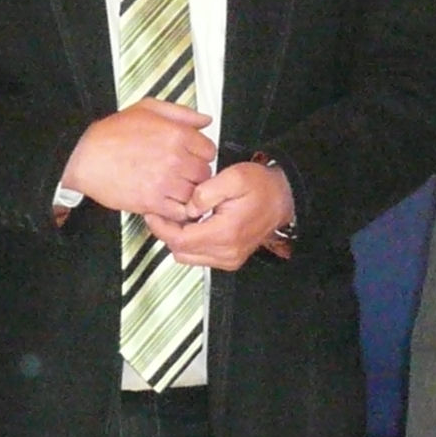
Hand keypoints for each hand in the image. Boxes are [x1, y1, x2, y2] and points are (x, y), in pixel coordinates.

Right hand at [60, 98, 215, 219]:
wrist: (85, 157)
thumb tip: (204, 120)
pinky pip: (179, 211)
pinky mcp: (153, 201)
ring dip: (187, 193)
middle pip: (204, 173)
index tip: (192, 157)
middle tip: (183, 174)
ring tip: (174, 188)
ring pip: (194, 193)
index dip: (201, 154)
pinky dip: (177, 210)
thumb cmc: (110, 134)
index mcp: (176, 134)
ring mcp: (165, 181)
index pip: (209, 150)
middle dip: (195, 174)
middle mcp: (174, 158)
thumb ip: (180, 113)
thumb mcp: (147, 108)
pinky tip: (168, 201)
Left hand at [143, 161, 293, 270]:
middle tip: (163, 213)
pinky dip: (191, 243)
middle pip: (180, 251)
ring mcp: (229, 259)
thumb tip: (188, 206)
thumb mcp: (234, 177)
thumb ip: (206, 191)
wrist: (282, 198)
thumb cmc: (261, 187)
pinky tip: (193, 225)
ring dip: (179, 239)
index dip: (161, 226)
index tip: (153, 213)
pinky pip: (200, 257)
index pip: (179, 239)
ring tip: (179, 218)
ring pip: (187, 257)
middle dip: (167, 232)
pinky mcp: (230, 260)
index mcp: (225, 233)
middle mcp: (227, 252)